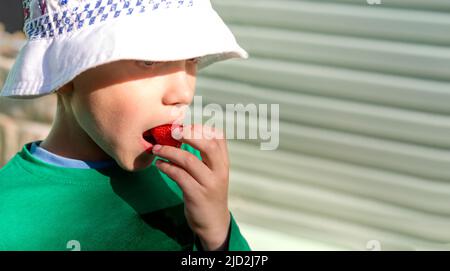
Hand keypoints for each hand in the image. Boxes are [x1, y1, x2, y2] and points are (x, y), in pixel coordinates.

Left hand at [152, 124, 230, 250]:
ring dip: (169, 151)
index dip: (201, 127)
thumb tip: (184, 133)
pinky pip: (179, 176)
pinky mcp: (197, 195)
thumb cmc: (209, 193)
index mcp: (223, 163)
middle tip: (171, 131)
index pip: (218, 137)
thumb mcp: (213, 173)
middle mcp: (219, 171)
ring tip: (156, 149)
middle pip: (208, 145)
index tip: (184, 125)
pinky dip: (167, 167)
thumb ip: (205, 156)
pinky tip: (159, 164)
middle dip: (188, 134)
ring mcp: (209, 184)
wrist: (213, 223)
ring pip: (189, 160)